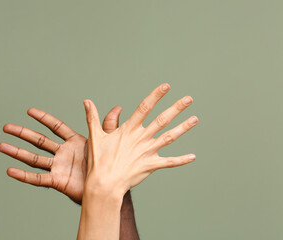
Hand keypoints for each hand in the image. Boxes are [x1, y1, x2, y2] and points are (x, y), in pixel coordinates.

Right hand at [0, 106, 121, 203]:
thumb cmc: (108, 165)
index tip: (29, 111)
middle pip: (39, 141)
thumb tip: (117, 108)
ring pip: (34, 158)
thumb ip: (108, 125)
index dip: (43, 118)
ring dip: (17, 152)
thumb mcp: (108, 142)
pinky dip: (24, 175)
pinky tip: (10, 170)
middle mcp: (63, 153)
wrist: (108, 188)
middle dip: (23, 133)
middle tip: (6, 127)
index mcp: (74, 142)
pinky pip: (37, 178)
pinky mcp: (57, 180)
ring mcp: (58, 167)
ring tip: (1, 146)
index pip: (55, 126)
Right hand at [83, 83, 197, 196]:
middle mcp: (141, 138)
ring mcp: (147, 152)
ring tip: (195, 119)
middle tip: (189, 99)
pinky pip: (169, 162)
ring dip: (183, 128)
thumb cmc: (98, 161)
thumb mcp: (95, 136)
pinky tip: (193, 157)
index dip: (156, 95)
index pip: (144, 107)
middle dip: (177, 108)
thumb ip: (93, 117)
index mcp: (129, 129)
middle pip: (162, 119)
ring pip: (169, 137)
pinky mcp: (151, 166)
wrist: (104, 184)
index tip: (166, 86)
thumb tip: (86, 101)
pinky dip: (181, 160)